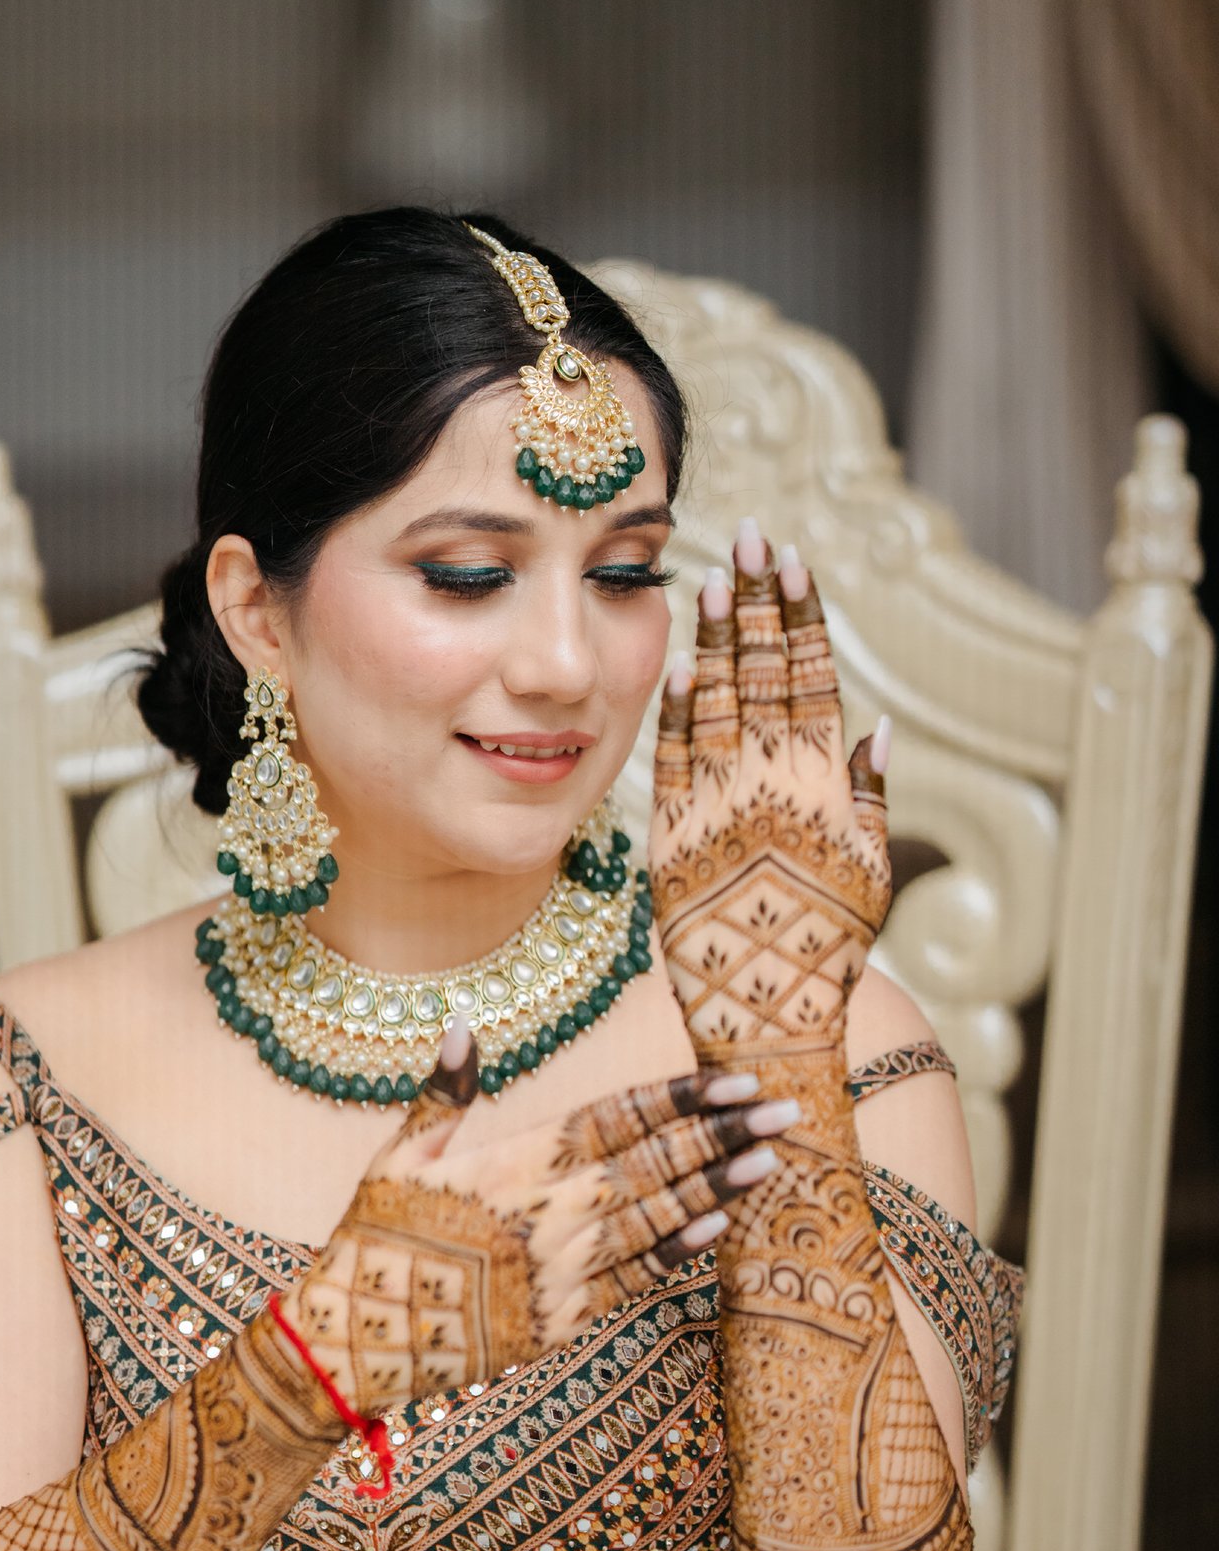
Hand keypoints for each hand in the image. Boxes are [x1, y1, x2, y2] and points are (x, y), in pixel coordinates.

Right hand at [280, 1018, 796, 1411]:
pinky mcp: (561, 1318)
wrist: (353, 1340)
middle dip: (724, 1133)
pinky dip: (680, 1250)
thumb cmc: (372, 1237)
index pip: (619, 1116)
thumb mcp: (399, 1155)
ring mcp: (562, 1266)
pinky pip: (635, 1278)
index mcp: (517, 1160)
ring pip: (658, 1217)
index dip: (683, 1097)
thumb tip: (466, 1024)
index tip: (735, 1077)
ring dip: (719, 1186)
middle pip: (655, 1163)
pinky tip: (720, 1226)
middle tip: (784, 1110)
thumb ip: (444, 1091)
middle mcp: (551, 1209)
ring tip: (771, 1158)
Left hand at [649, 521, 890, 1061]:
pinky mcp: (669, 835)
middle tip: (748, 535)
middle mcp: (770, 783)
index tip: (791, 560)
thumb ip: (872, 796)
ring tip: (709, 578)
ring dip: (715, 638)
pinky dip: (676, 709)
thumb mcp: (872, 873)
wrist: (766, 1015)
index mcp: (823, 785)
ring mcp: (716, 804)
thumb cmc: (829, 952)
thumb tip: (879, 727)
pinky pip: (670, 758)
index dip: (800, 616)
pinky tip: (675, 662)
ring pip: (717, 702)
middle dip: (756, 600)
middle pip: (763, 673)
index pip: (811, 677)